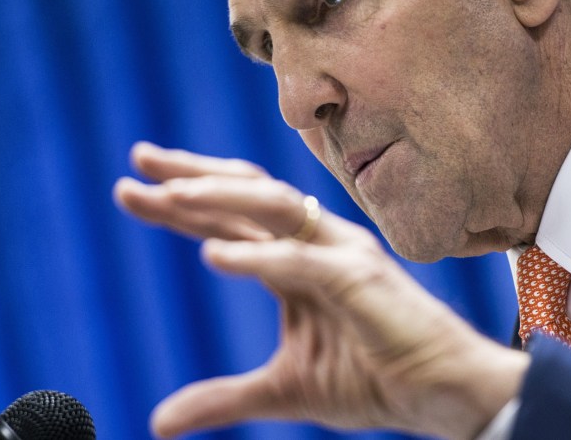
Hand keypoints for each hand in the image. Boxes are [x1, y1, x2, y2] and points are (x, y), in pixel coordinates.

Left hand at [114, 142, 528, 438]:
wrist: (440, 395)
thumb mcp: (283, 390)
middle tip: (139, 158)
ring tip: (170, 195)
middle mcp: (315, 243)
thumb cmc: (374, 379)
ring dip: (221, 197)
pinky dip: (258, 257)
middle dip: (191, 174)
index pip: (228, 220)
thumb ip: (223, 398)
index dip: (178, 204)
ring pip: (275, 206)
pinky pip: (302, 259)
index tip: (130, 189)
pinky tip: (212, 256)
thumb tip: (159, 421)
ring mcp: (340, 253)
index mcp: (294, 261)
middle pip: (246, 193)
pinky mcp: (361, 278)